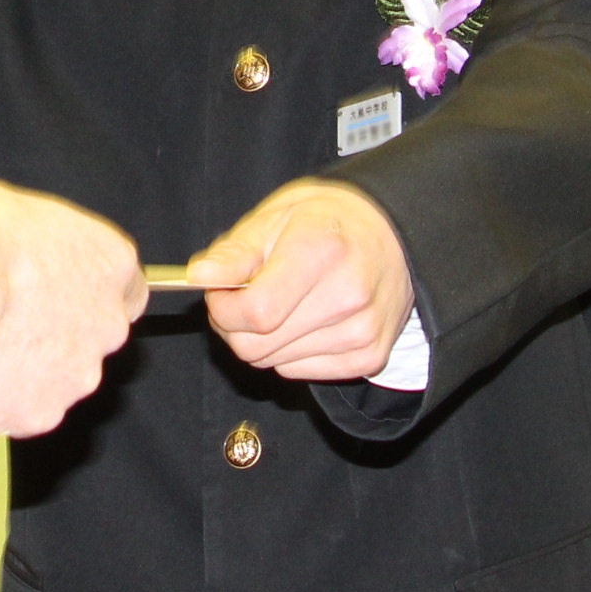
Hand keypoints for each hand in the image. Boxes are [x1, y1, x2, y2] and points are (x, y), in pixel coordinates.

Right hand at [0, 175, 145, 437]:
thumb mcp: (16, 208)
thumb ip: (40, 241)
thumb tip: (23, 248)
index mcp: (110, 263)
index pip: (128, 289)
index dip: (90, 293)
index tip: (61, 294)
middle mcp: (108, 324)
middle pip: (92, 337)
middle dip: (58, 335)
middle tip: (10, 321)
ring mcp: (77, 374)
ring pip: (59, 379)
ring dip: (29, 370)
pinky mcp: (40, 412)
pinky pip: (23, 410)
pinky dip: (2, 400)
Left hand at [187, 180, 416, 380]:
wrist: (392, 234)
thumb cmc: (325, 222)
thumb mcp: (274, 218)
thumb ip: (233, 253)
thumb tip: (198, 277)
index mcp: (320, 251)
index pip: (255, 312)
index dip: (223, 308)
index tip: (220, 291)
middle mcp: (347, 296)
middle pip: (257, 346)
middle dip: (234, 326)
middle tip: (245, 298)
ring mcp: (362, 331)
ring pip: (274, 363)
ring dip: (263, 340)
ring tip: (282, 304)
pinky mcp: (370, 356)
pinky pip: (301, 373)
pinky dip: (290, 353)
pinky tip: (306, 321)